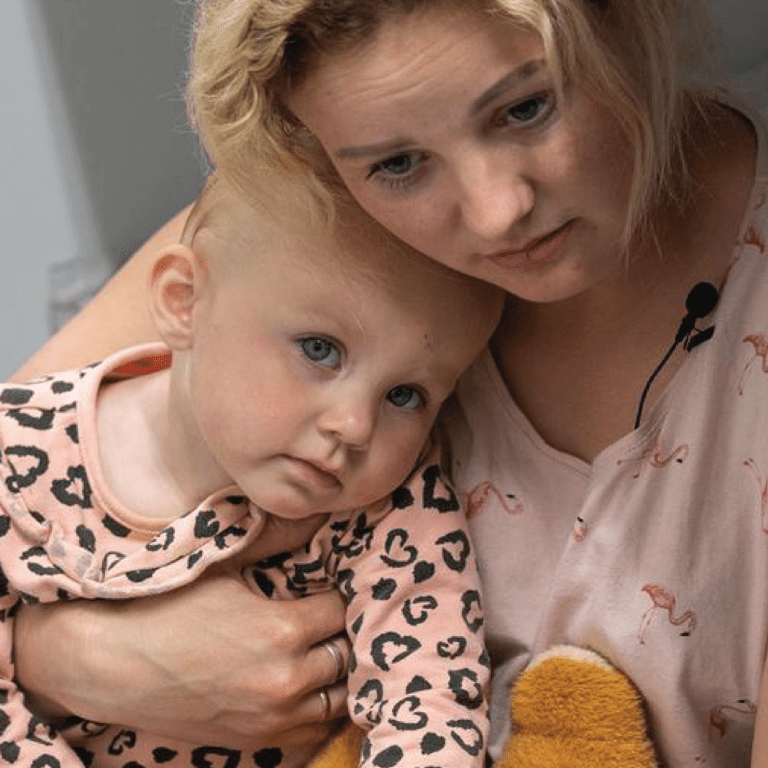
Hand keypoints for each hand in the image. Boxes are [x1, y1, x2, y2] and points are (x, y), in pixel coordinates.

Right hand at [14, 514, 349, 751]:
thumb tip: (320, 510)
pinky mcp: (254, 740)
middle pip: (346, 655)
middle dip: (343, 631)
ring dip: (337, 672)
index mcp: (282, 630)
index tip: (332, 584)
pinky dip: (318, 707)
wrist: (108, 664)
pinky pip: (312, 731)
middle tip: (331, 615)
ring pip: (338, 698)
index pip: (342, 609)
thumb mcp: (223, 563)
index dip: (340, 592)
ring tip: (324, 648)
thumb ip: (279, 536)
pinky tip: (307, 685)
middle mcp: (285, 680)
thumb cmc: (165, 606)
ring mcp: (271, 717)